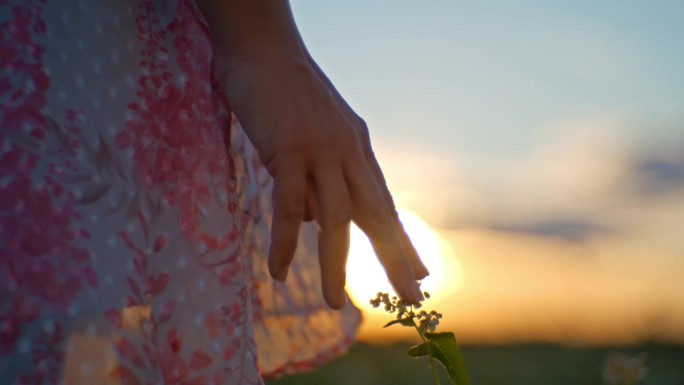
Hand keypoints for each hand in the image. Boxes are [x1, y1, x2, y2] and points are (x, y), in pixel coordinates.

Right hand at [213, 47, 426, 308]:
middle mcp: (348, 152)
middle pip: (377, 215)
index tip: (422, 273)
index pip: (385, 204)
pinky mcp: (288, 150)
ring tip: (330, 302)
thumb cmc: (285, 90)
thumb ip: (321, 174)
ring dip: (334, 265)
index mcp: (357, 149)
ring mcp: (320, 151)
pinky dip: (283, 242)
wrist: (264, 47)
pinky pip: (288, 207)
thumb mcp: (315, 133)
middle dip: (396, 260)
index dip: (403, 241)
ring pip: (336, 219)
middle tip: (412, 297)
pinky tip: (278, 270)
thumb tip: (315, 219)